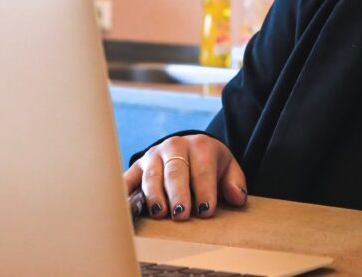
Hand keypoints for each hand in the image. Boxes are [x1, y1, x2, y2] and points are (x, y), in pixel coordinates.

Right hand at [124, 134, 247, 220]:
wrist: (188, 148)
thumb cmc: (210, 164)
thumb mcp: (228, 168)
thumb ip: (235, 183)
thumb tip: (237, 198)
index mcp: (201, 146)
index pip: (203, 170)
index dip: (205, 191)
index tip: (206, 211)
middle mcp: (175, 146)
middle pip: (175, 172)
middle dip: (178, 194)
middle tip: (181, 215)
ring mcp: (153, 155)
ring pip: (152, 176)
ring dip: (154, 195)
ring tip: (160, 214)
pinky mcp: (137, 166)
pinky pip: (127, 178)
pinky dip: (124, 191)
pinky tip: (125, 206)